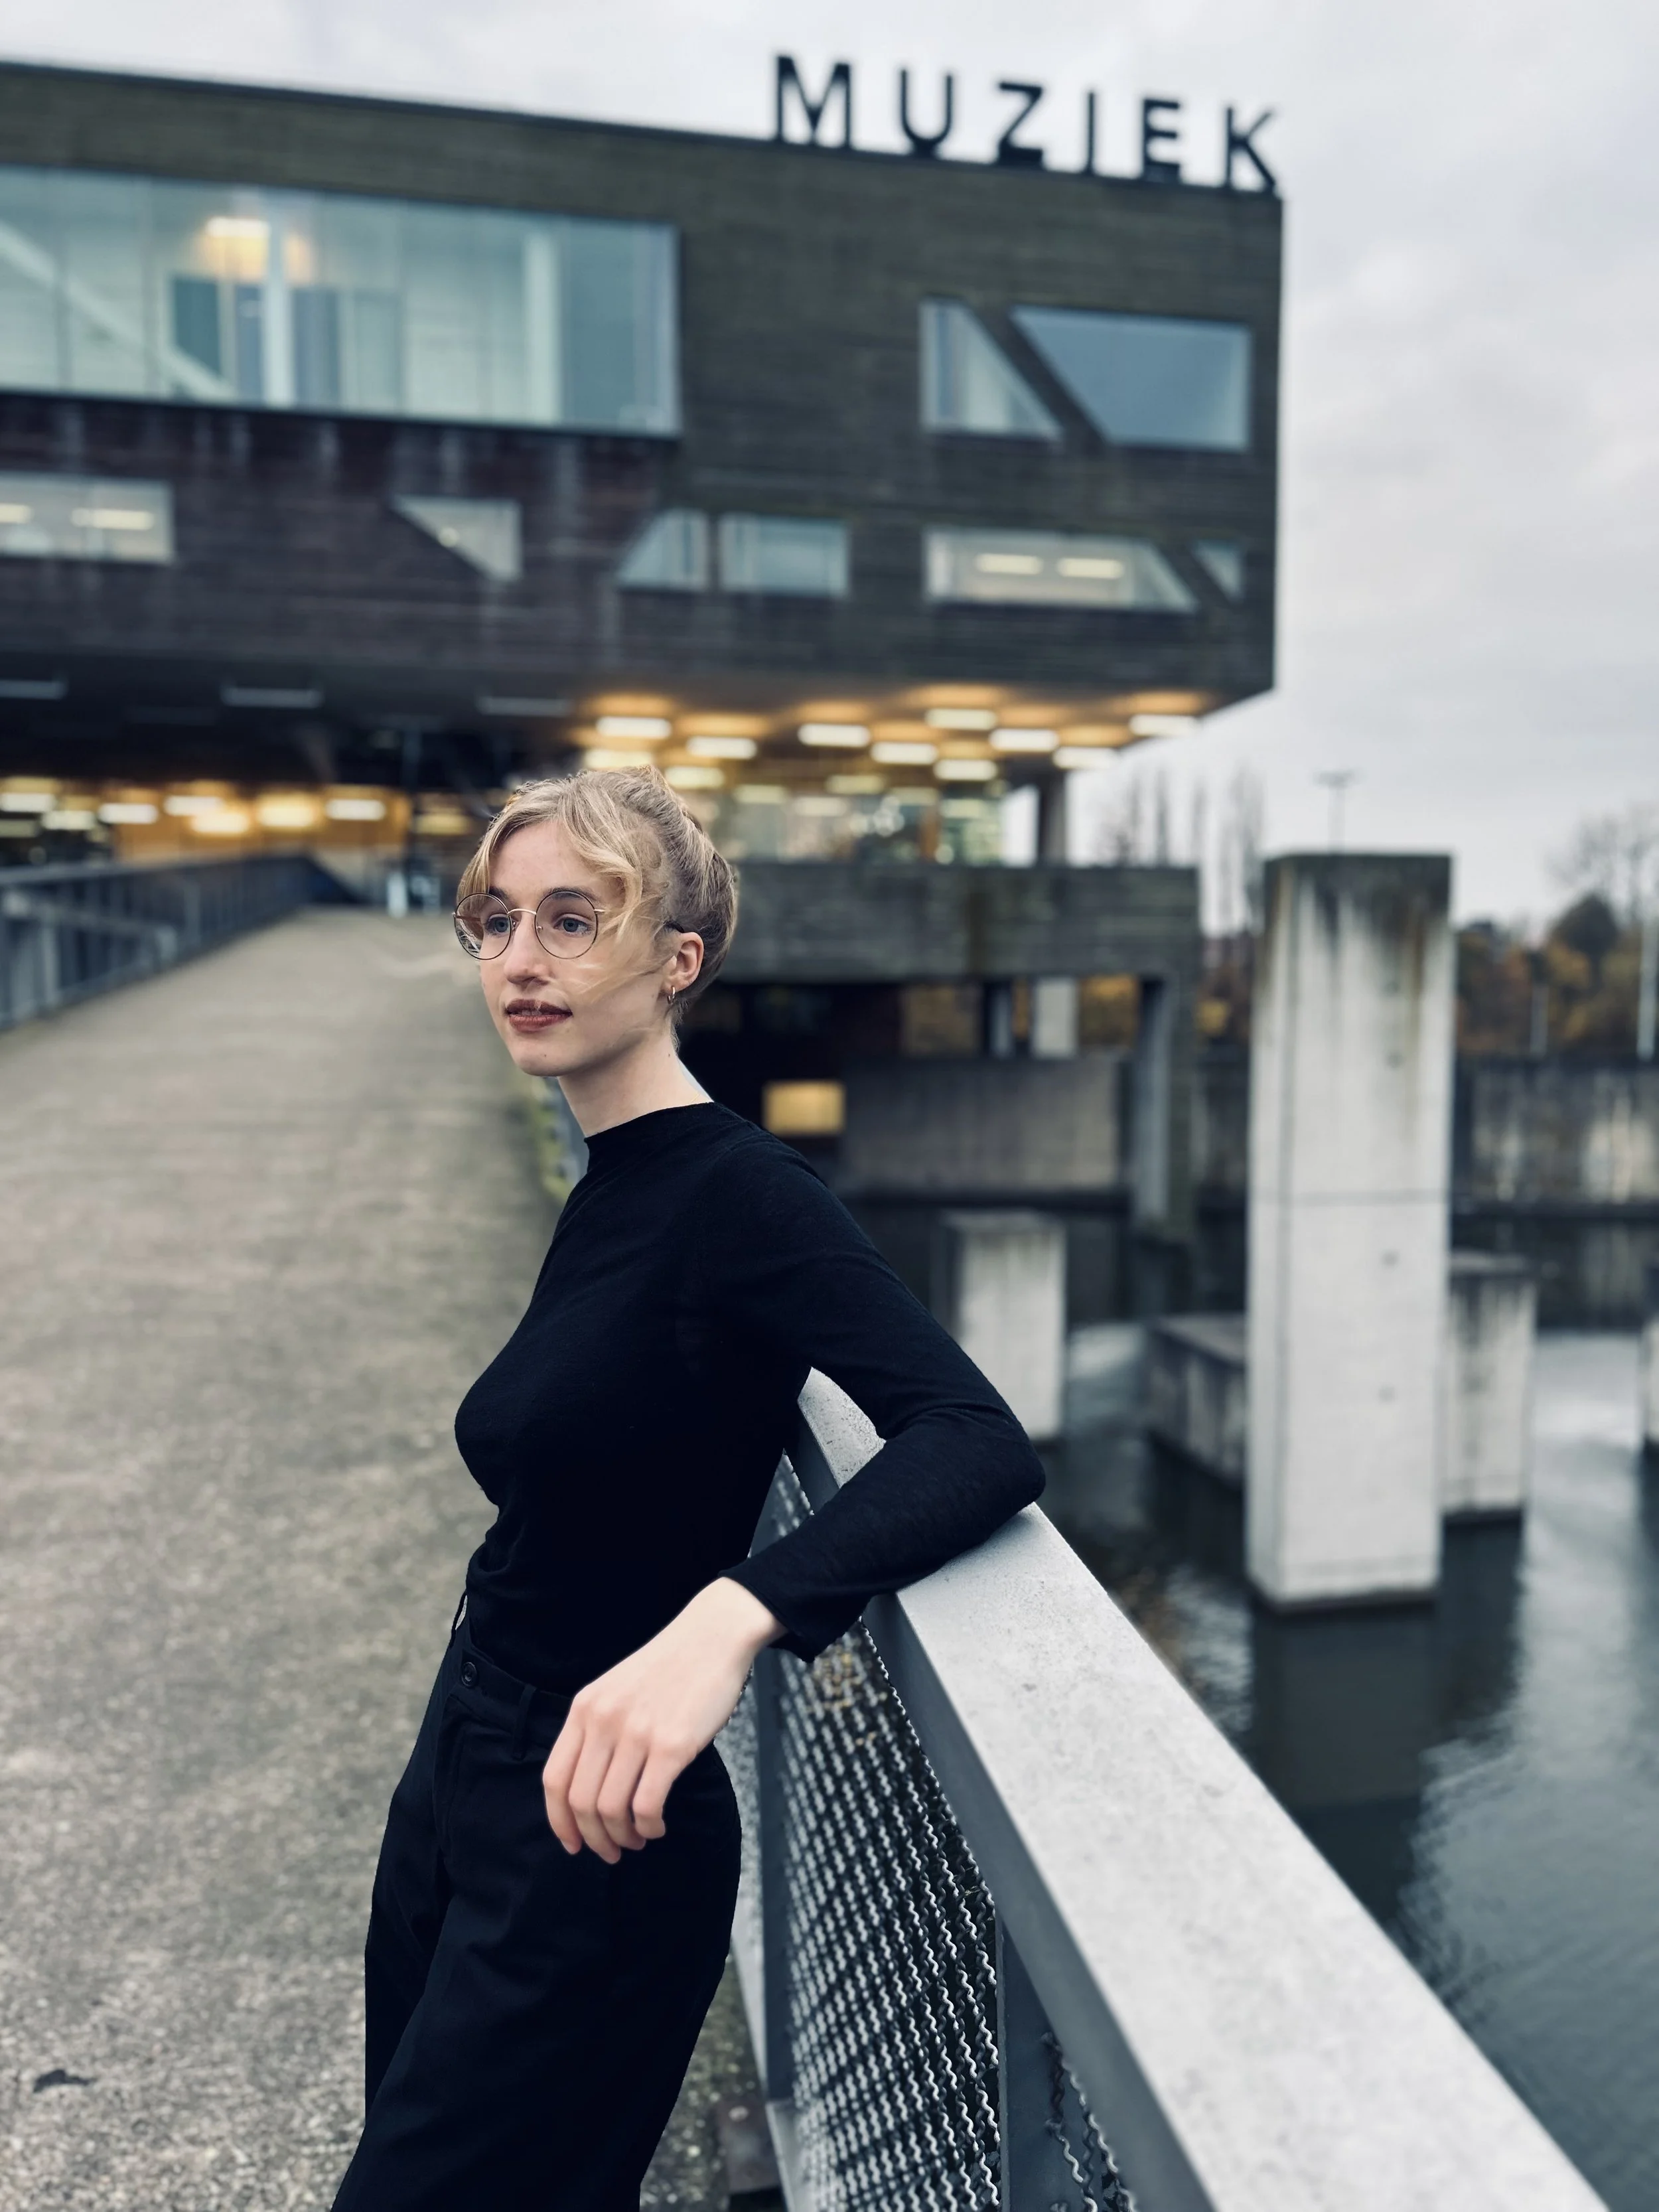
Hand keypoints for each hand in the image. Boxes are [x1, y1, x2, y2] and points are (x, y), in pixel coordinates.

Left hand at [542, 1578, 781, 1861]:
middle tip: (612, 1851)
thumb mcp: (616, 1690)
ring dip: (623, 1836)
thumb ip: (598, 1729)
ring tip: (639, 1838)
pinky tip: (658, 1825)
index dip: (559, 1821)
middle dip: (594, 1839)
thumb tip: (590, 1790)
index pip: (554, 1779)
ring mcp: (636, 1733)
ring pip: (610, 1809)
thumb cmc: (669, 1668)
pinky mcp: (671, 1745)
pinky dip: (649, 1826)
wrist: (712, 1636)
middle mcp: (603, 1721)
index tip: (572, 1843)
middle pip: (580, 1802)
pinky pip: (647, 1805)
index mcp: (585, 1708)